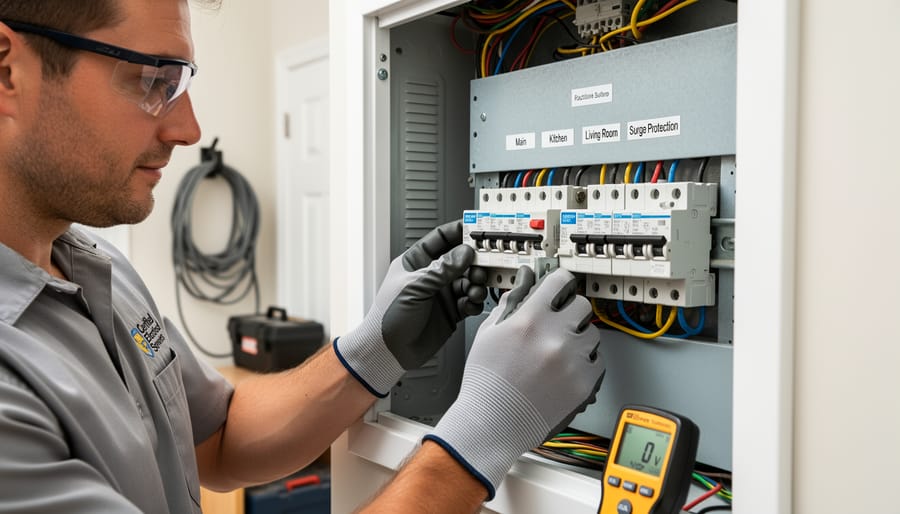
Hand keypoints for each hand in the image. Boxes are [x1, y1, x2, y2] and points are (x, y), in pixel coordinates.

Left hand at [334, 220, 486, 396]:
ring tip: (474, 289)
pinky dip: (474, 301)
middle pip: (461, 260)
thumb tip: (464, 252)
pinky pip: (470, 301)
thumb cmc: (388, 317)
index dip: (459, 232)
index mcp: (416, 262)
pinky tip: (469, 304)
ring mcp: (442, 294)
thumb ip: (442, 269)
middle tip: (483, 266)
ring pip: (468, 280)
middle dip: (474, 262)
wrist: (389, 351)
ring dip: (476, 283)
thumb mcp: (414, 287)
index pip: (441, 238)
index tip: (476, 229)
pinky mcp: (451, 312)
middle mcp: (431, 276)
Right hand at [424, 266, 604, 498]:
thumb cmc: (487, 383)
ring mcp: (572, 361)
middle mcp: (554, 337)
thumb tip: (526, 278)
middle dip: (570, 311)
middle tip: (557, 325)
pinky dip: (585, 364)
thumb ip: (512, 300)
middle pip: (582, 304)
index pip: (559, 281)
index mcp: (529, 320)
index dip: (559, 283)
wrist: (493, 424)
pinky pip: (598, 361)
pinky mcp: (585, 383)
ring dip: (578, 339)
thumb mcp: (490, 332)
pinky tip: (564, 371)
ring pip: (592, 333)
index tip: (560, 288)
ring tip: (556, 354)